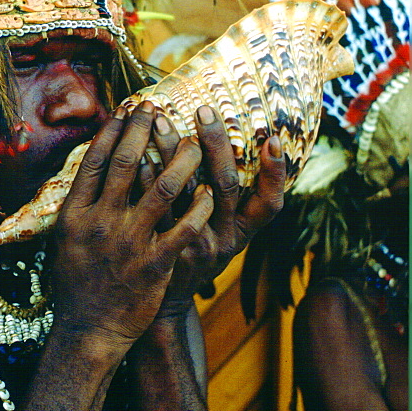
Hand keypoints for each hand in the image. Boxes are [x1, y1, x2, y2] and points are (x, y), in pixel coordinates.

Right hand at [51, 101, 214, 359]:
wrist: (87, 331)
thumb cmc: (76, 283)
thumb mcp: (64, 240)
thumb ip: (79, 205)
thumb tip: (91, 169)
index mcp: (75, 214)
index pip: (95, 161)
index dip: (113, 131)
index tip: (127, 108)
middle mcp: (100, 222)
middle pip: (126, 165)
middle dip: (144, 131)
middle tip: (158, 107)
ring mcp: (128, 243)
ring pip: (161, 189)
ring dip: (181, 160)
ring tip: (195, 140)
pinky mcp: (153, 265)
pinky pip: (182, 229)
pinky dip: (197, 207)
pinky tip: (208, 191)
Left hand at [141, 105, 285, 316]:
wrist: (162, 301)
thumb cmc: (198, 252)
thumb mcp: (225, 232)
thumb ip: (236, 199)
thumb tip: (254, 142)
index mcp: (244, 233)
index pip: (270, 204)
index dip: (275, 173)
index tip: (274, 138)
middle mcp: (222, 239)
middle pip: (226, 186)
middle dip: (216, 144)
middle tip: (204, 109)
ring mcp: (190, 244)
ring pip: (185, 192)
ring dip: (172, 151)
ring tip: (161, 118)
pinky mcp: (157, 247)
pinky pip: (151, 206)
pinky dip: (144, 177)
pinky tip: (136, 152)